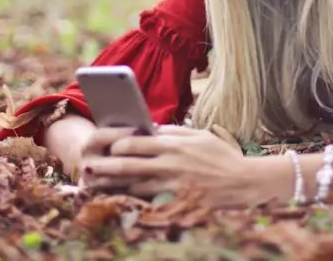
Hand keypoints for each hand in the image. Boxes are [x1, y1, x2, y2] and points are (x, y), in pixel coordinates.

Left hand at [81, 124, 253, 207]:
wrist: (243, 180)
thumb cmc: (222, 156)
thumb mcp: (200, 135)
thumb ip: (175, 131)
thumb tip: (153, 129)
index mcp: (173, 144)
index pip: (135, 142)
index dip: (117, 145)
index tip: (110, 147)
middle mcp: (168, 164)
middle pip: (128, 165)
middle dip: (106, 167)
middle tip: (89, 168)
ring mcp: (171, 185)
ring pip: (134, 186)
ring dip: (113, 186)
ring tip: (96, 186)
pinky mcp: (176, 202)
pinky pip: (148, 202)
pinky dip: (133, 201)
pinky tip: (122, 200)